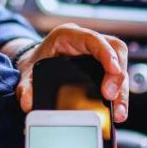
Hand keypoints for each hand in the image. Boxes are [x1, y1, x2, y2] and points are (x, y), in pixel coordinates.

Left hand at [14, 23, 129, 121]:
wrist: (34, 63)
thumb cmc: (34, 63)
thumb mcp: (26, 73)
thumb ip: (25, 87)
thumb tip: (28, 102)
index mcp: (68, 35)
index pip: (94, 39)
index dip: (107, 54)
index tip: (114, 71)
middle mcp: (86, 42)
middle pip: (115, 51)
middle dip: (118, 76)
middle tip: (112, 98)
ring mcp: (96, 53)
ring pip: (119, 64)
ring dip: (121, 89)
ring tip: (119, 112)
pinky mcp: (100, 67)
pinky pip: (115, 75)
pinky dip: (118, 92)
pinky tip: (116, 109)